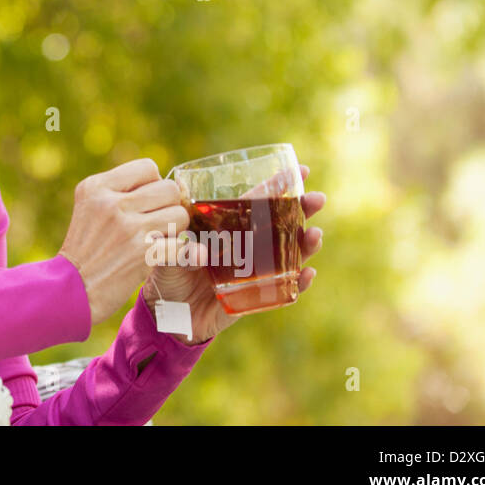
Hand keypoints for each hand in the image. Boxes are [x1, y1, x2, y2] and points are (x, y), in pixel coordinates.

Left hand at [141, 164, 324, 344]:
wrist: (170, 314)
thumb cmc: (168, 275)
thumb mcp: (166, 254)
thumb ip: (177, 247)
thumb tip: (195, 248)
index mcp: (228, 226)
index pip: (258, 201)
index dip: (279, 186)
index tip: (301, 171)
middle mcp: (247, 245)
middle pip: (282, 223)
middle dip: (303, 209)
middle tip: (317, 199)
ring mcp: (256, 270)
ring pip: (289, 253)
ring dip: (306, 243)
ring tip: (314, 235)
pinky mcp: (258, 296)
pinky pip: (284, 289)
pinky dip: (298, 282)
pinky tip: (307, 274)